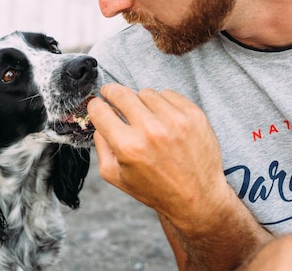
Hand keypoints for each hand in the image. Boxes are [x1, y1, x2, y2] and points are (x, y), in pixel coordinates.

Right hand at [88, 83, 230, 232]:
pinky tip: (164, 119)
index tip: (98, 105)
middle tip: (112, 95)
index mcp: (128, 146)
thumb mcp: (115, 175)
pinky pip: (168, 94)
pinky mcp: (194, 115)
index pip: (100, 110)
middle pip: (121, 93)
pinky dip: (163, 103)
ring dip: (141, 102)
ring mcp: (175, 120)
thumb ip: (101, 145)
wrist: (197, 198)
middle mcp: (151, 130)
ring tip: (146, 119)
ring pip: (145, 93)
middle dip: (112, 93)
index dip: (95, 106)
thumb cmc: (154, 189)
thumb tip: (100, 118)